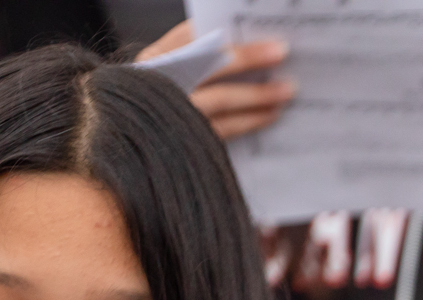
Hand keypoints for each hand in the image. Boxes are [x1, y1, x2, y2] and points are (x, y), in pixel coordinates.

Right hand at [139, 21, 295, 140]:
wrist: (136, 150)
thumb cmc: (155, 105)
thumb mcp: (168, 74)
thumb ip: (196, 59)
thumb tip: (236, 44)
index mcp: (153, 61)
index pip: (187, 36)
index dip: (219, 31)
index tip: (250, 26)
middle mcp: (159, 85)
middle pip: (209, 66)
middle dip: (247, 57)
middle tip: (280, 51)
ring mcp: (173, 114)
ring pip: (221, 99)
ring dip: (257, 94)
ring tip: (286, 90)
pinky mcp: (190, 141)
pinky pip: (226, 129)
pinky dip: (250, 120)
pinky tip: (270, 115)